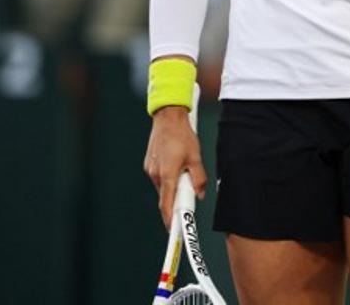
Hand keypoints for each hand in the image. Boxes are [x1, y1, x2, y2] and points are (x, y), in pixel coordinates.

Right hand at [143, 106, 207, 229]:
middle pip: (166, 196)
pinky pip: (160, 177)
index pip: (167, 205)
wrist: (167, 117)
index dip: (170, 220)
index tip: (174, 231)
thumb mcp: (196, 157)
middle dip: (177, 199)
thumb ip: (198, 178)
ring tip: (185, 170)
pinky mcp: (149, 164)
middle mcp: (156, 174)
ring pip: (164, 186)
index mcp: (167, 175)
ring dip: (174, 186)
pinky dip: (169, 177)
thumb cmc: (182, 136)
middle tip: (189, 195)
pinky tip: (177, 164)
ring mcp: (151, 169)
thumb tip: (200, 194)